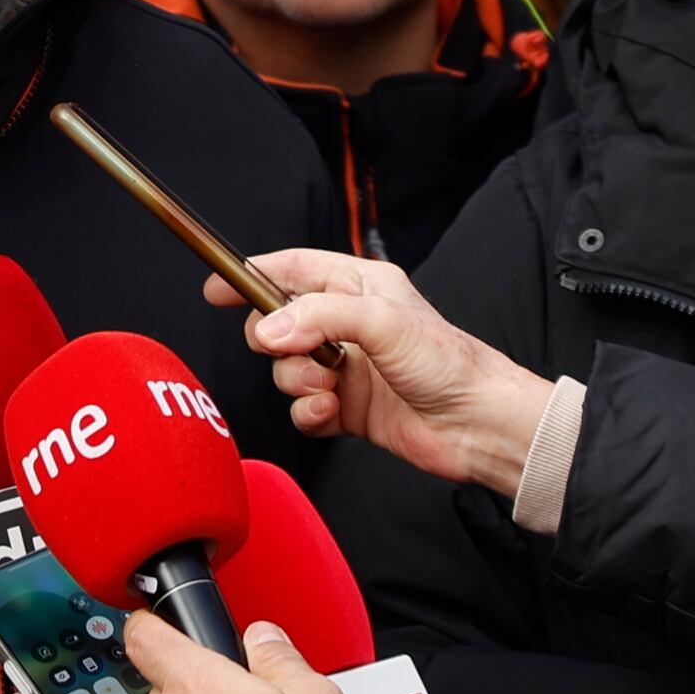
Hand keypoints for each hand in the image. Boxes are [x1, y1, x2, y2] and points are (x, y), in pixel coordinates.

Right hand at [218, 249, 551, 500]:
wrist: (478, 424)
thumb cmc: (448, 362)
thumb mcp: (383, 321)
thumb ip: (319, 315)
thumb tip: (268, 328)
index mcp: (357, 284)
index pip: (289, 269)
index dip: (250, 275)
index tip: (216, 289)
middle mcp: (347, 323)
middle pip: (276, 322)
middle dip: (275, 341)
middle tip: (293, 351)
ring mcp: (345, 367)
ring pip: (285, 369)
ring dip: (297, 381)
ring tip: (330, 388)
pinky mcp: (347, 408)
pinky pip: (301, 408)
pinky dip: (308, 412)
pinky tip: (331, 412)